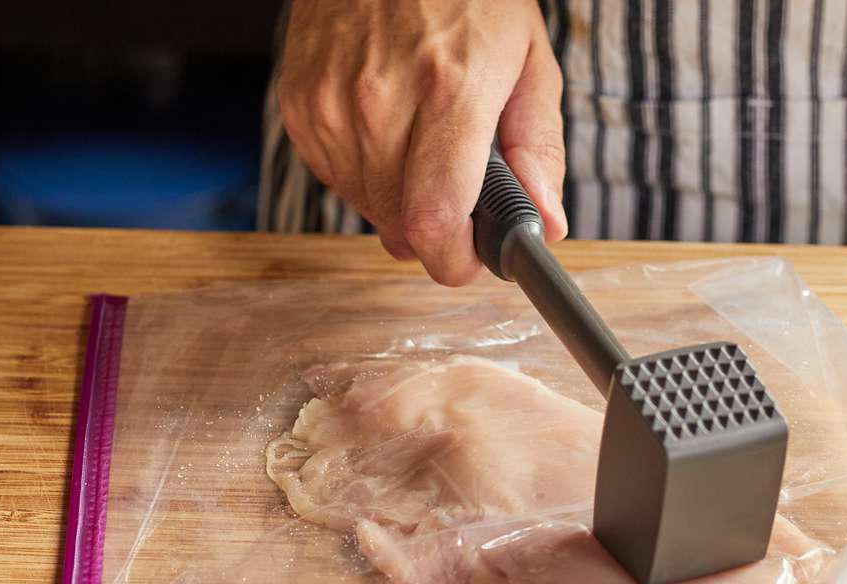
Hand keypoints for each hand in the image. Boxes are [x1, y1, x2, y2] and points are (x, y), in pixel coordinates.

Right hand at [277, 0, 567, 285]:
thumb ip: (539, 148)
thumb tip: (546, 225)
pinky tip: (385, 125)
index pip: (435, 221)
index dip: (455, 261)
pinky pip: (337, 179)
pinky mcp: (300, 106)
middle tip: (459, 186)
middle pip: (401, 227)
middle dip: (437, 228)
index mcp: (449, 91)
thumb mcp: (527, 59)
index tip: (472, 258)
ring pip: (369, 209)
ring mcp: (331, 106)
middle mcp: (379, 103)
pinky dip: (366, 172)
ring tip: (421, 139)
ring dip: (400, 199)